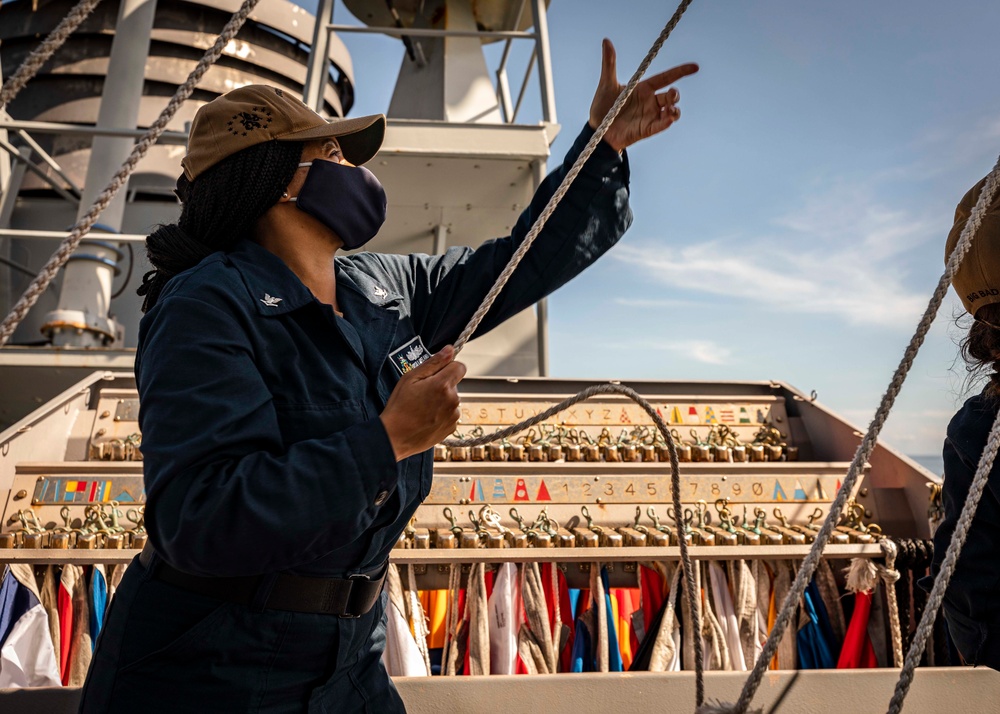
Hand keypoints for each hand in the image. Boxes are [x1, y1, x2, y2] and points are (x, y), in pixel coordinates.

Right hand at [380, 345, 465, 460]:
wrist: (395, 437)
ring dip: (442, 400)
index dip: (449, 366)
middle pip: (454, 384)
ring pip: (452, 399)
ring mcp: (453, 415)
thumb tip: (449, 350)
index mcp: (443, 385)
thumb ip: (433, 363)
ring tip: (423, 408)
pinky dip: (441, 414)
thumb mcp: (410, 378)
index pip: (460, 367)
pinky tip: (426, 417)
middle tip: (422, 393)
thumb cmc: (399, 407)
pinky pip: (450, 414)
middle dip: (442, 385)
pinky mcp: (452, 427)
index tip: (438, 372)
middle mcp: (453, 400)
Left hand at [589, 38, 698, 151]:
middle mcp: (650, 102)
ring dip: (675, 110)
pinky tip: (669, 119)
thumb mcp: (606, 83)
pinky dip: (666, 122)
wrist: (597, 130)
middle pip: (671, 95)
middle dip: (675, 94)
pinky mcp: (647, 130)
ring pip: (672, 112)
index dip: (680, 71)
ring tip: (670, 109)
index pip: (666, 77)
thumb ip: (609, 63)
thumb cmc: (603, 107)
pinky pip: (661, 126)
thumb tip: (606, 40)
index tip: (695, 67)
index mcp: (643, 88)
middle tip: (672, 94)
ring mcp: (650, 116)